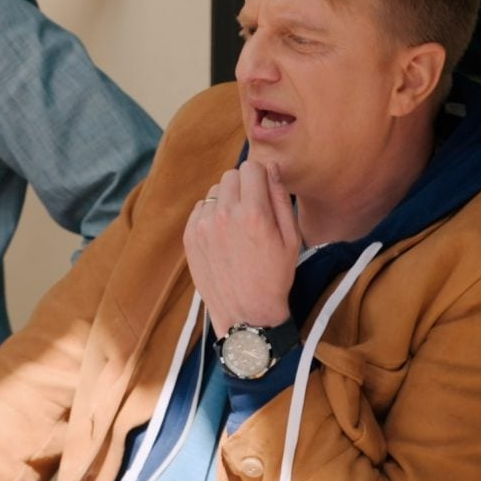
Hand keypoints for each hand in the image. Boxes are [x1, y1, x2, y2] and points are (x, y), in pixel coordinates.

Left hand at [183, 162, 300, 337]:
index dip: (261, 177)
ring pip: (215, 191)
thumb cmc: (275, 276)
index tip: (264, 193)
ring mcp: (203, 226)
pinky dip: (211, 215)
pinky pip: (200, 208)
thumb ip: (280, 197)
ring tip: (237, 227)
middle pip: (231, 175)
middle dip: (244, 186)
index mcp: (253, 213)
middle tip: (252, 211)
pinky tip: (223, 237)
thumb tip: (270, 167)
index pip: (252, 167)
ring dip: (227, 200)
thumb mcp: (291, 238)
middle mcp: (224, 215)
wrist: (246, 314)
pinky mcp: (189, 237)